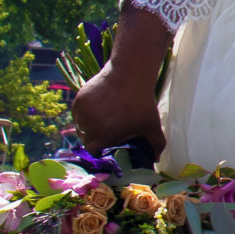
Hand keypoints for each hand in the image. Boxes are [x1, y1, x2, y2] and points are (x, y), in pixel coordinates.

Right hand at [68, 3, 173, 157]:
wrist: (130, 74)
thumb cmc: (142, 102)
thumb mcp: (152, 126)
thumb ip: (156, 145)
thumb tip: (155, 159)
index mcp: (103, 137)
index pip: (93, 152)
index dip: (100, 149)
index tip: (108, 144)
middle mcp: (88, 127)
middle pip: (86, 139)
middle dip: (96, 138)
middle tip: (108, 130)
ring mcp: (82, 112)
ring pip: (80, 126)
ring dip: (89, 126)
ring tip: (103, 119)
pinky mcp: (78, 99)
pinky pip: (77, 113)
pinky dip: (84, 114)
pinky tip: (98, 109)